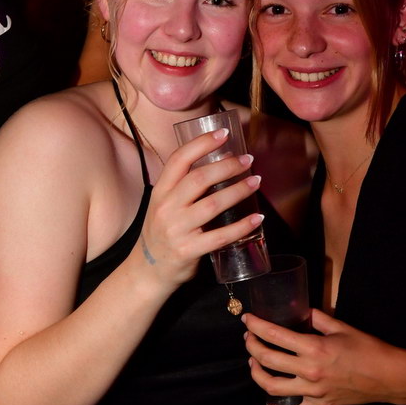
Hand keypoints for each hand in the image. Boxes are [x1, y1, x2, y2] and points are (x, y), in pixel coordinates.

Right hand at [138, 129, 262, 287]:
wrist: (148, 271)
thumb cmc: (163, 233)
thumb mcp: (164, 205)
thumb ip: (184, 187)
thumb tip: (221, 162)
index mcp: (160, 192)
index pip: (178, 160)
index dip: (201, 143)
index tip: (223, 133)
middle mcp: (166, 207)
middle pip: (199, 179)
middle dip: (227, 166)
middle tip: (248, 160)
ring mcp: (176, 230)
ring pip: (213, 205)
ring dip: (239, 191)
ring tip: (256, 182)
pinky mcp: (188, 251)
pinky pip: (221, 236)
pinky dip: (242, 226)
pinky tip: (257, 218)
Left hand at [243, 308, 405, 404]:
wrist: (388, 377)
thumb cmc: (367, 348)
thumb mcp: (342, 327)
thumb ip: (318, 318)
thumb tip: (304, 312)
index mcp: (313, 348)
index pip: (275, 336)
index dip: (256, 326)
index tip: (247, 319)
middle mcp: (308, 371)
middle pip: (267, 360)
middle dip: (252, 346)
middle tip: (249, 338)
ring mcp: (312, 392)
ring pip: (272, 387)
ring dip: (257, 373)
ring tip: (254, 363)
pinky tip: (270, 403)